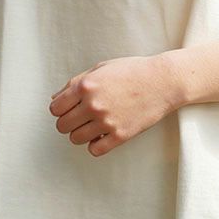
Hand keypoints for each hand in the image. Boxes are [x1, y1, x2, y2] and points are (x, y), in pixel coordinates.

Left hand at [49, 54, 182, 156]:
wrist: (163, 81)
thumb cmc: (133, 71)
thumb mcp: (101, 68)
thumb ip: (76, 82)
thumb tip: (55, 99)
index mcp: (86, 85)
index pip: (55, 108)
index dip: (60, 109)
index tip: (69, 108)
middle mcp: (93, 104)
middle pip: (62, 126)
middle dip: (68, 122)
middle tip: (81, 117)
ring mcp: (106, 121)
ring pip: (75, 139)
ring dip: (81, 133)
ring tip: (93, 125)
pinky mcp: (120, 135)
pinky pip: (95, 150)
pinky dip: (95, 145)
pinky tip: (103, 135)